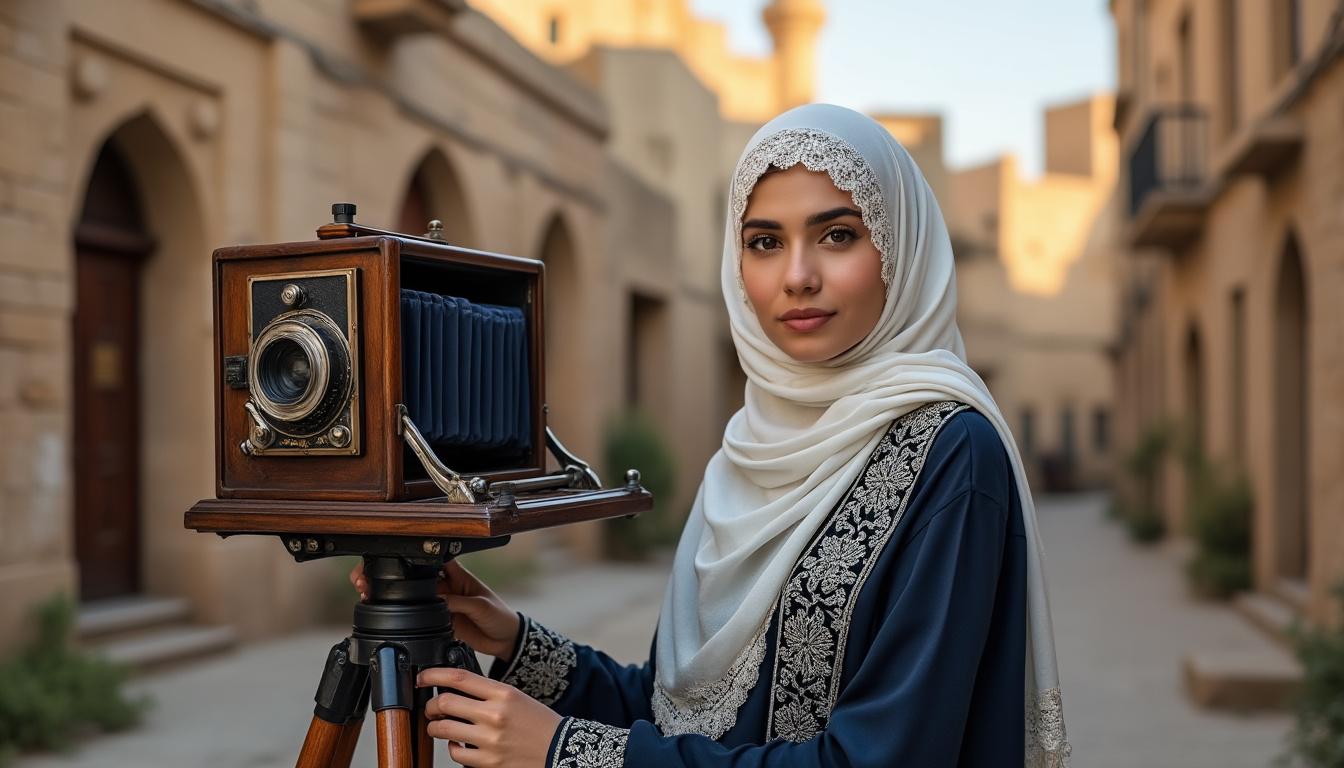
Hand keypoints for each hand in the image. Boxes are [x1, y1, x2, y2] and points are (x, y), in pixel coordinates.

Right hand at [350, 560, 521, 659]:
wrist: (505, 640)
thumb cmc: (499, 616)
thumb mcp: (481, 605)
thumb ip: (459, 602)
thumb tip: (437, 600)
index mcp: (457, 575)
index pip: (431, 558)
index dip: (412, 554)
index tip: (391, 556)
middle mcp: (445, 586)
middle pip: (414, 576)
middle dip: (393, 576)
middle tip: (370, 579)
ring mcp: (440, 603)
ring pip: (412, 596)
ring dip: (394, 595)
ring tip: (371, 593)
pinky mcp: (439, 621)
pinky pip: (418, 616)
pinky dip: (404, 615)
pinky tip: (388, 615)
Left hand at [418, 667, 560, 767]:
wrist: (560, 750)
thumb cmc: (538, 723)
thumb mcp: (516, 698)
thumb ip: (487, 693)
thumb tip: (454, 691)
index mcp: (503, 693)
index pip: (459, 678)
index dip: (434, 675)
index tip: (423, 677)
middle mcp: (495, 715)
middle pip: (445, 702)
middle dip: (431, 705)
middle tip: (431, 708)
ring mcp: (490, 740)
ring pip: (444, 729)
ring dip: (435, 727)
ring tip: (439, 726)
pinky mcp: (487, 762)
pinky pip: (455, 753)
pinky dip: (452, 748)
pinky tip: (459, 744)